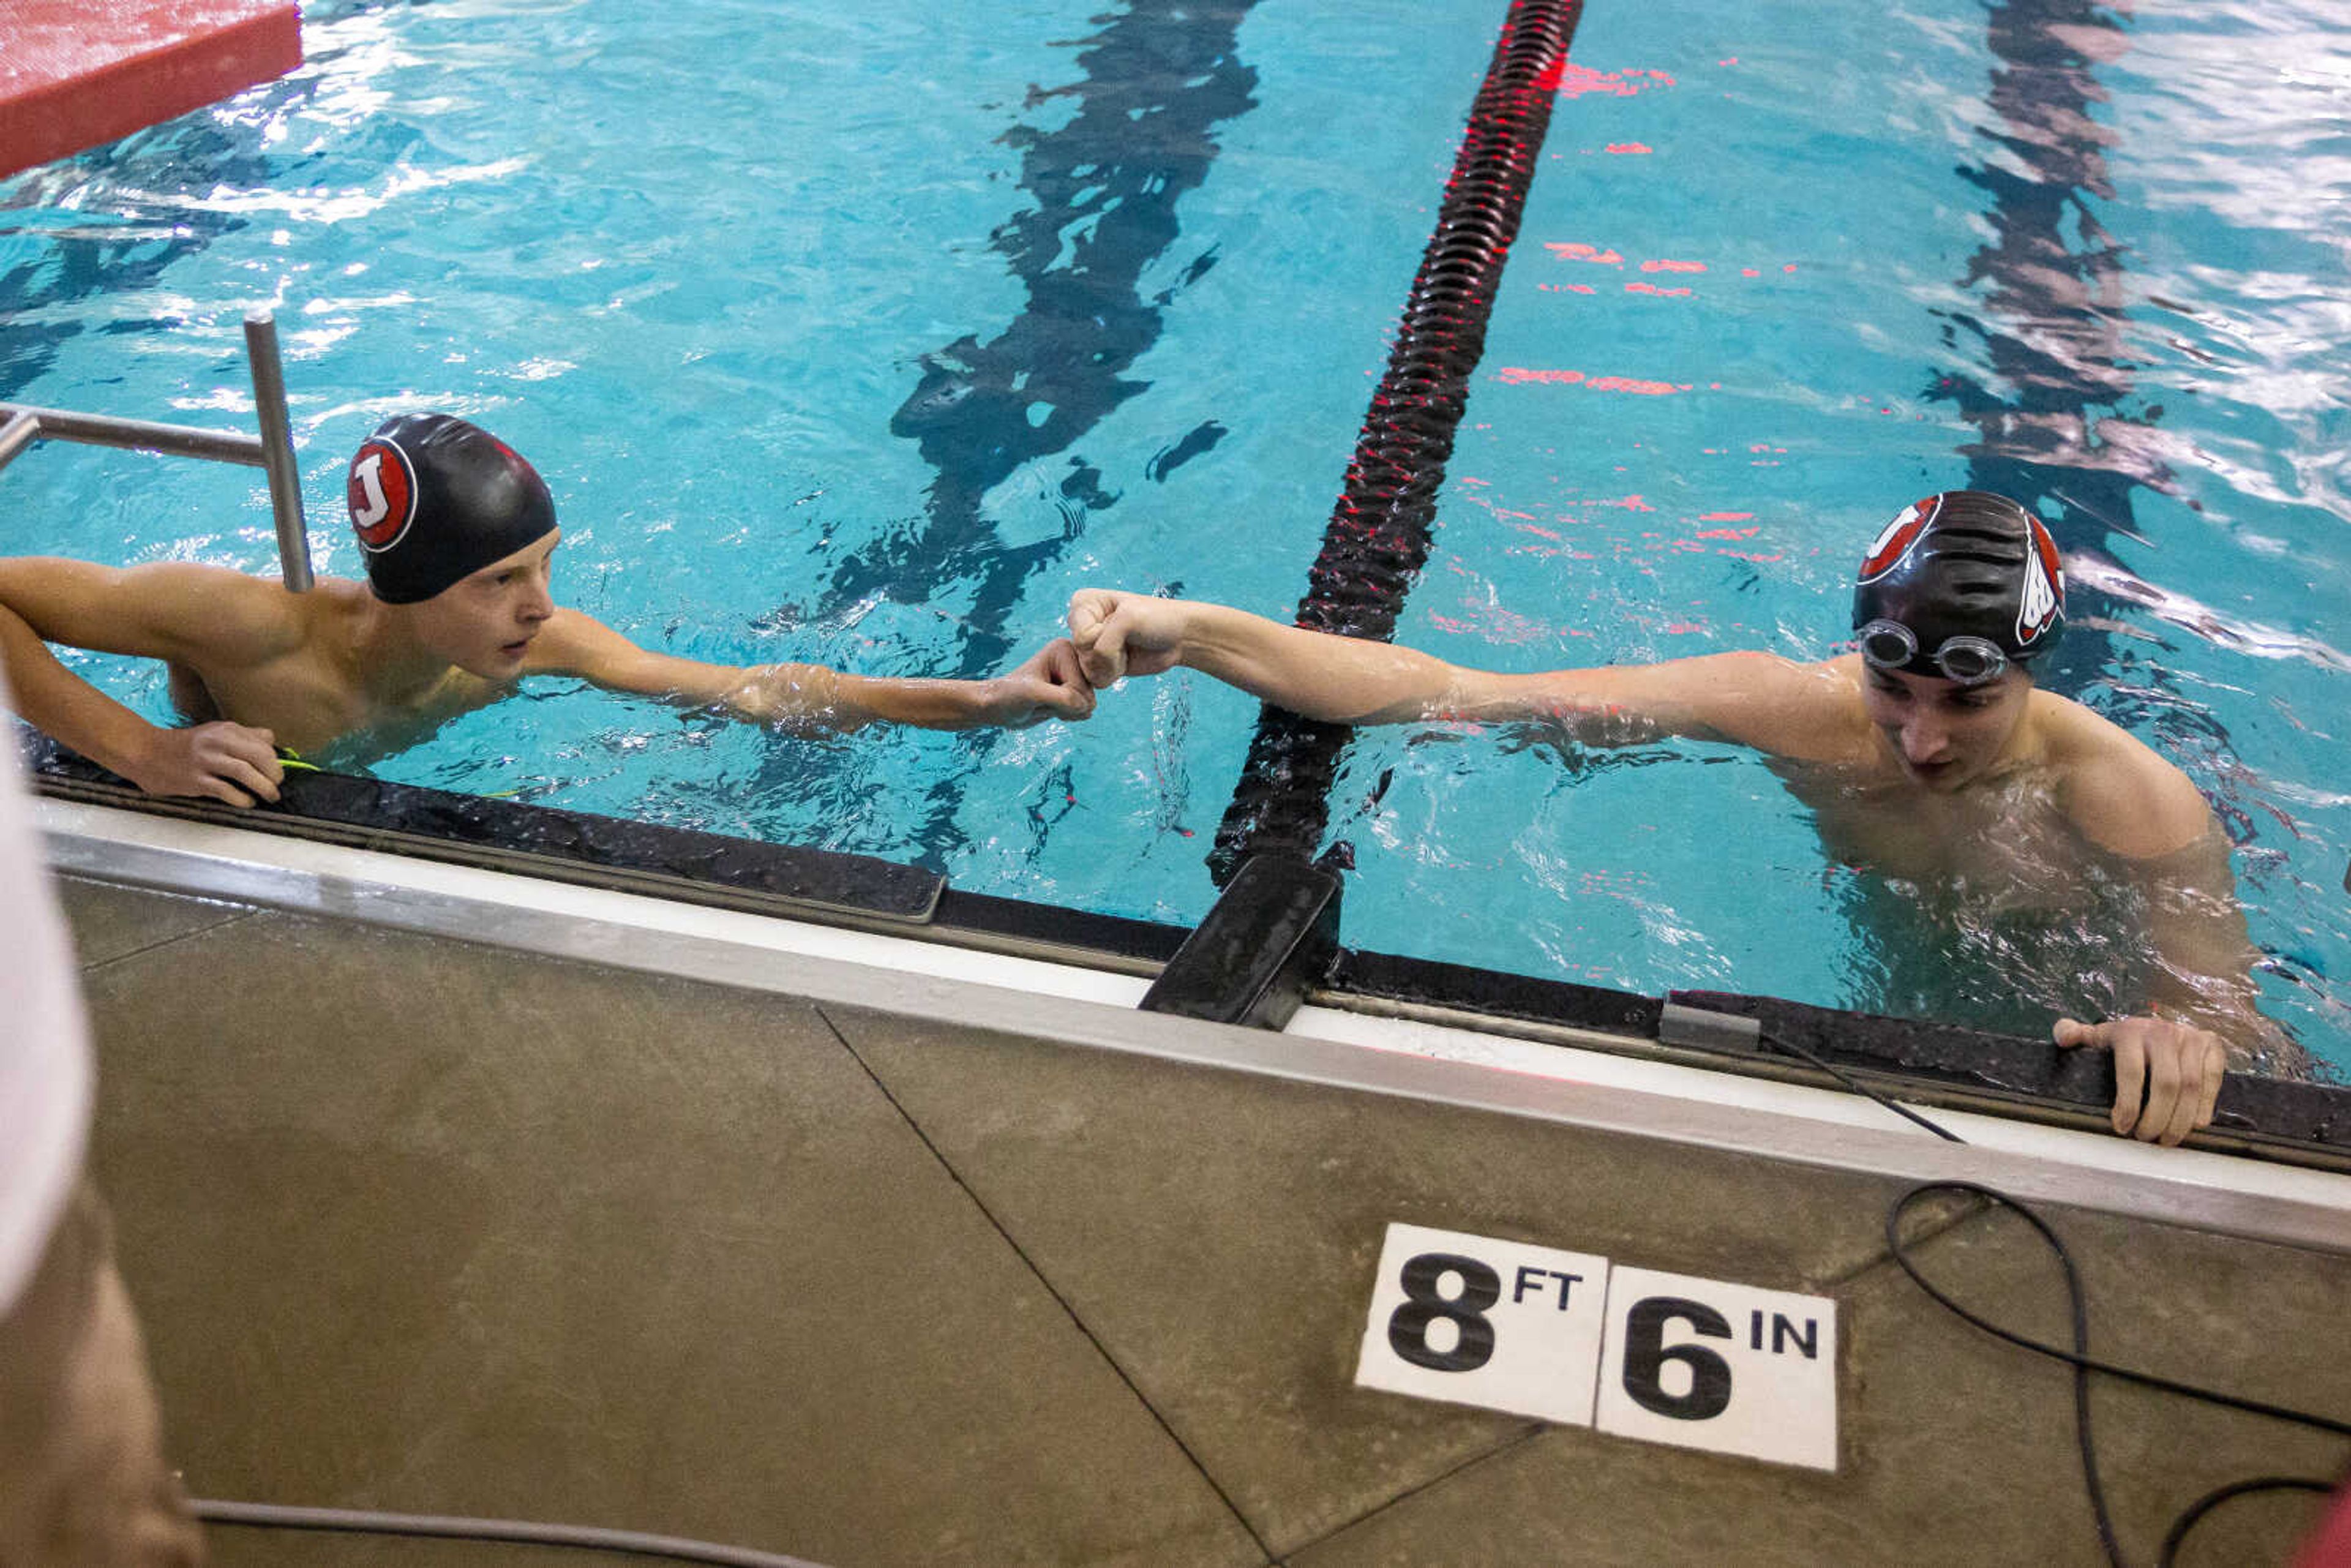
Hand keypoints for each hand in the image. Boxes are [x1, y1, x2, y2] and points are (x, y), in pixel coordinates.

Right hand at [123, 720, 283, 806]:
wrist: (146, 752)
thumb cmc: (186, 746)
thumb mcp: (215, 732)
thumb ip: (244, 735)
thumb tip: (272, 740)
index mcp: (226, 730)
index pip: (264, 742)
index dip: (275, 759)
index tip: (276, 771)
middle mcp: (217, 742)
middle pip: (260, 756)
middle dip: (275, 774)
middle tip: (277, 785)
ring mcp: (205, 761)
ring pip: (246, 773)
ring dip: (264, 787)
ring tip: (269, 796)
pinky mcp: (196, 780)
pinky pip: (226, 791)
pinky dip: (242, 799)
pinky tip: (247, 802)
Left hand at [983, 638, 1095, 726]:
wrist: (999, 707)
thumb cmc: (1009, 695)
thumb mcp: (1032, 694)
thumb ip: (1063, 698)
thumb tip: (1087, 707)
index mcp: (1065, 649)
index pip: (1080, 686)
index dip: (1061, 698)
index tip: (1039, 691)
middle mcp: (1074, 658)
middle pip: (1088, 696)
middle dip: (1065, 706)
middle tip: (1042, 700)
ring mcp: (1075, 675)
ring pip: (1088, 705)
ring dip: (1066, 711)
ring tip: (1045, 703)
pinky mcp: (1074, 690)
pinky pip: (1085, 710)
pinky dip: (1069, 715)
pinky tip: (1052, 707)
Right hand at [1067, 589, 1188, 686]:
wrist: (1179, 637)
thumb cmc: (1157, 619)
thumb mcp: (1128, 620)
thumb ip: (1102, 646)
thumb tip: (1093, 678)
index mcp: (1083, 603)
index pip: (1080, 635)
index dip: (1103, 637)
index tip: (1124, 624)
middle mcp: (1082, 623)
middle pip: (1082, 653)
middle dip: (1108, 652)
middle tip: (1128, 639)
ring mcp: (1090, 645)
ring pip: (1088, 669)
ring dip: (1112, 665)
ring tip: (1127, 649)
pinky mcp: (1099, 665)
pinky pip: (1095, 679)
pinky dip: (1112, 675)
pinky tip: (1125, 661)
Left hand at [2054, 1014, 2226, 1146]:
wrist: (2163, 1019)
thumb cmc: (2126, 1037)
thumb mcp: (2099, 1034)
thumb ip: (2075, 1034)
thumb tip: (2062, 1037)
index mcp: (2130, 1031)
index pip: (2131, 1072)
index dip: (2128, 1104)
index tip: (2122, 1128)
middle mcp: (2164, 1032)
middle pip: (2166, 1084)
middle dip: (2157, 1118)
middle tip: (2146, 1138)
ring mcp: (2191, 1037)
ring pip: (2191, 1086)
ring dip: (2180, 1119)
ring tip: (2167, 1139)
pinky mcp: (2213, 1046)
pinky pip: (2213, 1080)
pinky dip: (2205, 1105)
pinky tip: (2194, 1124)